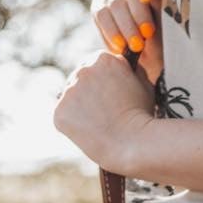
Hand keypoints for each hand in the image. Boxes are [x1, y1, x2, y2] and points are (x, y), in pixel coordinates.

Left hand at [52, 48, 156, 174]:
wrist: (132, 143)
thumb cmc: (142, 115)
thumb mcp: (143, 83)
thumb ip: (130, 69)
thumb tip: (123, 64)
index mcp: (103, 59)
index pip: (96, 63)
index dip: (104, 79)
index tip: (109, 93)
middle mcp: (82, 71)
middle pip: (80, 77)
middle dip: (89, 90)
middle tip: (103, 110)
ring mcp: (68, 91)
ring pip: (71, 97)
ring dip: (80, 106)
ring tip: (99, 123)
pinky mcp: (59, 112)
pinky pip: (63, 115)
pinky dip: (73, 123)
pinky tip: (89, 131)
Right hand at [90, 0, 166, 86]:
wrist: (154, 57)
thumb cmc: (168, 35)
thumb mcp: (169, 22)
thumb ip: (164, 2)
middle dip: (138, 12)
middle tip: (147, 34)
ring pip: (114, 2)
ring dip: (125, 26)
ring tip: (136, 47)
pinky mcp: (100, 4)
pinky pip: (100, 15)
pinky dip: (111, 32)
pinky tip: (121, 48)